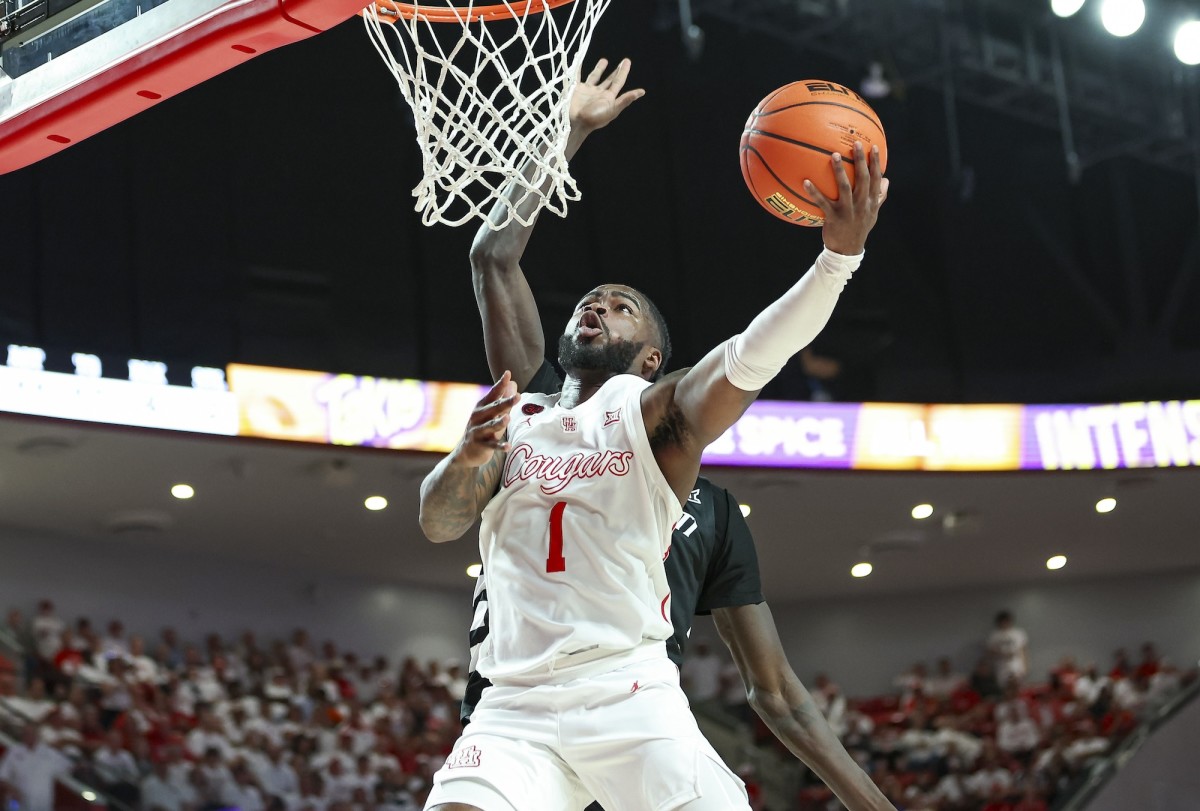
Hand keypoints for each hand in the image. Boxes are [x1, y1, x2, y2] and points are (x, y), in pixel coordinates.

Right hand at [452, 371, 518, 467]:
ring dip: (499, 422)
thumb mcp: (491, 414)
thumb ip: (503, 400)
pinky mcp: (480, 445)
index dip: (501, 384)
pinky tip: (508, 446)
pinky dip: (500, 446)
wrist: (465, 453)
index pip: (493, 394)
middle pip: (494, 409)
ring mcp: (478, 431)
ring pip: (490, 426)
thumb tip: (514, 383)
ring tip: (508, 418)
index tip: (508, 374)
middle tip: (518, 396)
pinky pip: (491, 445)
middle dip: (505, 402)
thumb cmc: (482, 429)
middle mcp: (478, 417)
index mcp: (482, 407)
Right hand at [570, 58, 644, 138]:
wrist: (575, 122)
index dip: (623, 72)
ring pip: (595, 77)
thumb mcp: (613, 109)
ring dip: (600, 69)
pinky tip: (577, 63)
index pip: (618, 82)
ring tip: (604, 60)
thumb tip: (642, 91)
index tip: (627, 61)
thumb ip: (626, 100)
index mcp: (608, 97)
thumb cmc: (595, 117)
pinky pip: (578, 76)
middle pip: (610, 80)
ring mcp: (588, 91)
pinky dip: (577, 69)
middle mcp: (599, 93)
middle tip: (623, 61)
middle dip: (616, 71)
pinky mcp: (577, 89)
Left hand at [805, 141, 888, 255]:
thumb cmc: (859, 229)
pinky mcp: (833, 217)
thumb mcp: (873, 214)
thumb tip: (886, 179)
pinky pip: (822, 202)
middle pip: (863, 179)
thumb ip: (879, 196)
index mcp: (871, 202)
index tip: (873, 147)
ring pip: (844, 188)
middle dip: (861, 160)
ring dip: (839, 171)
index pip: (876, 179)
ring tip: (833, 155)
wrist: (848, 251)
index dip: (876, 163)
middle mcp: (862, 205)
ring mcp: (848, 211)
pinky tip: (805, 181)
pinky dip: (814, 192)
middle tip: (856, 143)